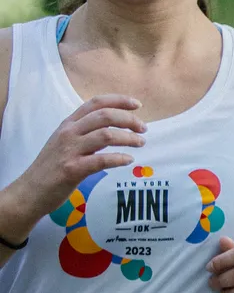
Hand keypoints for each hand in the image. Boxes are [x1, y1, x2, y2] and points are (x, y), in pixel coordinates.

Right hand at [0, 95, 146, 237]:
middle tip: (143, 129)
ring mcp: (69, 150)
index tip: (137, 105)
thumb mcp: (65, 142)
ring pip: (106, 135)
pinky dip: (119, 158)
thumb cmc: (52, 167)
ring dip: (128, 138)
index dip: (119, 101)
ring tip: (140, 143)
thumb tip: (116, 127)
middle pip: (105, 116)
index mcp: (68, 124)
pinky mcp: (72, 169)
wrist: (30, 191)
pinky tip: (128, 160)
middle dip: (129, 120)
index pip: (95, 103)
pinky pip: (101, 160)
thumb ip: (86, 132)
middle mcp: (68, 133)